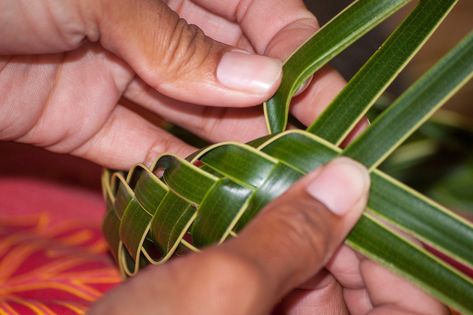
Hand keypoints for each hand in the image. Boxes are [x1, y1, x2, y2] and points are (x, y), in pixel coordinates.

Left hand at [0, 0, 347, 168]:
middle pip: (231, 69)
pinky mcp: (86, 121)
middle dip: (273, 109)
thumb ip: (176, 39)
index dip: (294, 51)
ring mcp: (121, 76)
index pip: (256, 12)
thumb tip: (261, 80)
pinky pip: (143, 150)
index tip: (323, 98)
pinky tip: (213, 195)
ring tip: (273, 181)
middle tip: (311, 153)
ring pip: (192, 115)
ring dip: (231, 147)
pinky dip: (174, 173)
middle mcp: (154, 27)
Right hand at [89, 158, 447, 314]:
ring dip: (298, 226)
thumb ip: (291, 239)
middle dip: (336, 226)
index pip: (404, 305)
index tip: (359, 188)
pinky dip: (268, 239)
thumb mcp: (219, 290)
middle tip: (310, 169)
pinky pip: (277, 275)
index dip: (388, 245)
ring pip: (313, 273)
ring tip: (277, 177)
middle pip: (357, 282)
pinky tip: (249, 207)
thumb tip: (352, 178)